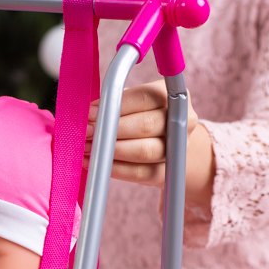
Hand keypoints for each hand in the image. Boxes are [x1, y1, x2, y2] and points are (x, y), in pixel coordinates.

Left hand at [86, 79, 212, 205]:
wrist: (168, 143)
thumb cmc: (142, 116)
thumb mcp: (133, 103)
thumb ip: (115, 104)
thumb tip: (90, 115)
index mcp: (171, 96)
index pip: (144, 98)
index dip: (114, 106)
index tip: (90, 113)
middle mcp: (181, 121)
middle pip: (146, 125)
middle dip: (112, 129)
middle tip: (87, 132)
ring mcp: (176, 148)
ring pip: (144, 151)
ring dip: (111, 151)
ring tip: (88, 149)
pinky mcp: (166, 171)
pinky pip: (140, 172)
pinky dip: (115, 169)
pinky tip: (96, 164)